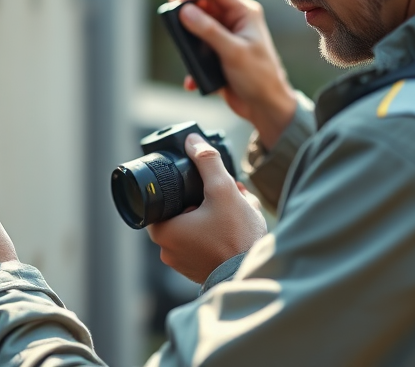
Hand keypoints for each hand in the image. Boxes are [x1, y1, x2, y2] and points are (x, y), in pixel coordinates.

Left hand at [147, 133, 266, 283]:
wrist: (253, 275)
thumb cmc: (236, 237)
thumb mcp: (222, 190)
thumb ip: (207, 161)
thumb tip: (192, 140)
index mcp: (164, 232)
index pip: (161, 200)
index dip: (178, 188)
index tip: (194, 182)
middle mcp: (167, 251)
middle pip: (179, 212)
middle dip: (200, 199)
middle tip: (220, 194)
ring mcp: (182, 264)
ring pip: (192, 227)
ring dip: (209, 215)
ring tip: (232, 208)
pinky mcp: (198, 271)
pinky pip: (201, 243)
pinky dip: (215, 232)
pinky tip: (233, 225)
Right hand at [170, 0, 296, 148]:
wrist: (266, 108)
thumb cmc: (260, 78)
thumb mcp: (233, 52)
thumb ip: (209, 30)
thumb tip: (185, 12)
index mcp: (244, 13)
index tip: (174, 2)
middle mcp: (235, 22)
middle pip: (203, 7)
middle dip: (187, 17)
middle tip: (173, 27)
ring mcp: (226, 38)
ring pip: (198, 29)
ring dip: (188, 42)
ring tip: (186, 56)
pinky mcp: (219, 55)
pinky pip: (198, 51)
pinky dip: (192, 63)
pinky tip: (193, 79)